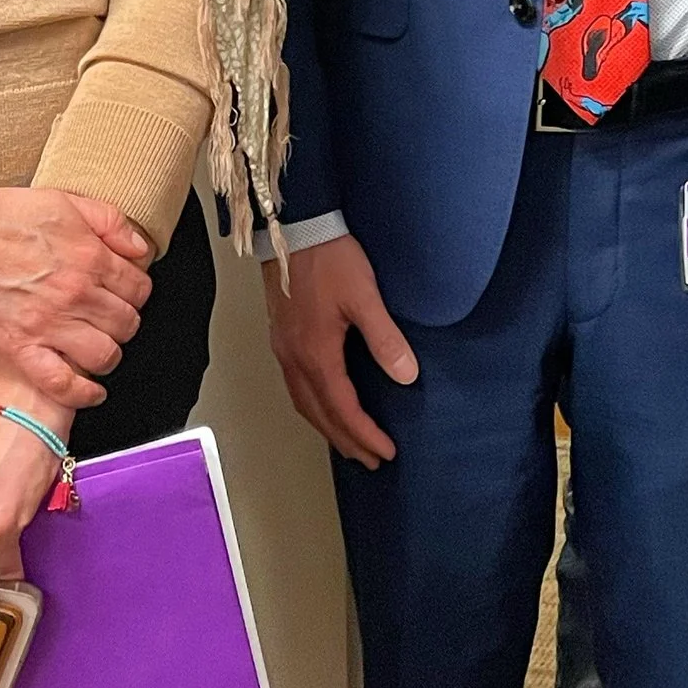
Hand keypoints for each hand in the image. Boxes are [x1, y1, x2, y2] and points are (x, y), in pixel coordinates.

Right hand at [0, 182, 153, 410]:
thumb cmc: (3, 215)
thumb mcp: (68, 202)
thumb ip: (111, 222)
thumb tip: (140, 248)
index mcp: (91, 258)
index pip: (139, 289)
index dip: (137, 292)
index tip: (126, 294)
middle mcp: (76, 294)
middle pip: (127, 323)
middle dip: (124, 323)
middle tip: (110, 319)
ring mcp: (48, 323)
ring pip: (104, 355)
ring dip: (108, 355)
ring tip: (98, 348)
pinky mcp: (18, 345)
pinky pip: (60, 382)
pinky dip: (80, 393)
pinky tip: (90, 391)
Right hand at [266, 234, 416, 465]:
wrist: (294, 228)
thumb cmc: (329, 258)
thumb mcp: (365, 296)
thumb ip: (385, 338)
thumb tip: (406, 376)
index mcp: (316, 354)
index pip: (343, 409)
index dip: (365, 434)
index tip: (387, 452)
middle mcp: (294, 359)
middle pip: (320, 414)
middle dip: (346, 440)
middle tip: (371, 460)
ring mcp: (283, 349)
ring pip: (303, 403)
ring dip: (327, 426)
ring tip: (349, 442)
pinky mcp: (281, 336)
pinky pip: (295, 386)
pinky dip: (313, 405)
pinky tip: (324, 402)